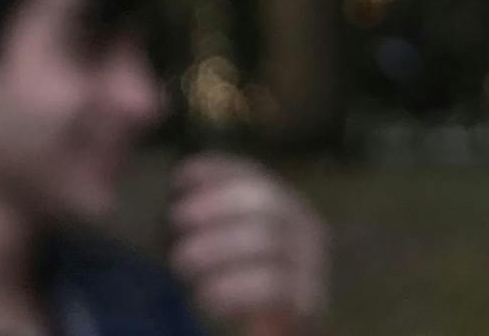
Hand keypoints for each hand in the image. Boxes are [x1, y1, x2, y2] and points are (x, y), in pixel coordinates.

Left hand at [168, 155, 326, 335]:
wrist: (278, 333)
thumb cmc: (239, 282)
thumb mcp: (226, 239)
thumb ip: (208, 212)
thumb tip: (175, 181)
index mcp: (285, 203)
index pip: (252, 173)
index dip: (215, 170)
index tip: (179, 179)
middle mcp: (306, 225)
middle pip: (264, 200)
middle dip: (214, 206)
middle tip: (175, 222)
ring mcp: (313, 263)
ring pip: (266, 239)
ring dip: (214, 248)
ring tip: (180, 263)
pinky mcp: (310, 302)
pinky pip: (271, 287)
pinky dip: (231, 289)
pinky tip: (206, 298)